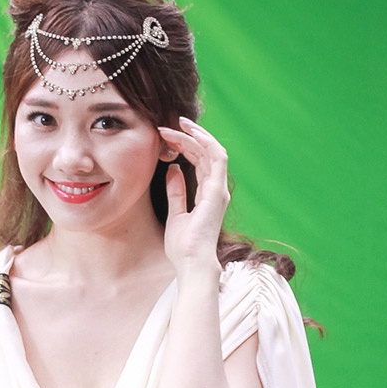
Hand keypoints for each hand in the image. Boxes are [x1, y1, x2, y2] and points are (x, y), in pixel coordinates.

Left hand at [157, 116, 229, 272]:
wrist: (191, 263)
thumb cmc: (183, 247)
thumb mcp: (175, 213)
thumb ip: (176, 191)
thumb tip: (172, 169)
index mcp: (208, 195)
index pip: (200, 162)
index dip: (186, 146)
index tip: (167, 138)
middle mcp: (217, 190)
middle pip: (205, 154)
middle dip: (187, 137)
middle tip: (168, 126)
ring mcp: (219, 190)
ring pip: (212, 151)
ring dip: (194, 135)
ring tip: (176, 124)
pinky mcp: (217, 191)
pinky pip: (216, 157)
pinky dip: (205, 142)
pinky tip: (190, 133)